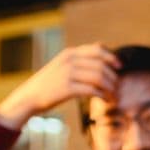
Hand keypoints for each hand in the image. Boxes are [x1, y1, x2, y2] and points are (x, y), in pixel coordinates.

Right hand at [0, 43, 119, 129]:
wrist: (29, 97)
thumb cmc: (48, 84)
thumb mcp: (61, 65)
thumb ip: (78, 60)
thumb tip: (100, 52)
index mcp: (69, 53)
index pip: (97, 50)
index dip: (112, 57)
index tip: (120, 67)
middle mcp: (69, 61)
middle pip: (100, 65)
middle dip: (112, 76)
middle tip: (117, 86)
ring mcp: (67, 74)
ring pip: (98, 77)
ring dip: (109, 87)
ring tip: (113, 95)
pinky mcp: (66, 88)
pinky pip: (91, 90)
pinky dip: (101, 95)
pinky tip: (105, 99)